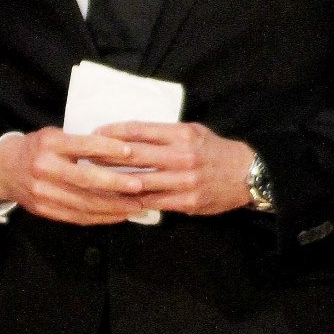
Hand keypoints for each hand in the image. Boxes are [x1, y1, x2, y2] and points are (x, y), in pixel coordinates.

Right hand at [0, 126, 149, 224]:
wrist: (4, 169)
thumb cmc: (37, 149)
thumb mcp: (54, 137)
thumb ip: (80, 144)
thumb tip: (120, 152)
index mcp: (49, 145)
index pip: (82, 146)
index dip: (107, 149)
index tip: (130, 152)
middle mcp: (45, 169)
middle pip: (85, 179)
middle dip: (116, 184)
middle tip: (140, 185)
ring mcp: (44, 193)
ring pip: (84, 203)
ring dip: (114, 206)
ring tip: (136, 205)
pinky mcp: (45, 210)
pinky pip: (77, 216)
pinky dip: (101, 217)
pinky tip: (118, 215)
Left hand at [99, 121, 255, 216]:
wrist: (248, 174)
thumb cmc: (216, 151)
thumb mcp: (194, 132)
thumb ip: (166, 133)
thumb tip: (132, 135)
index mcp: (181, 134)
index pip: (139, 131)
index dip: (113, 132)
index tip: (95, 134)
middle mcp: (182, 156)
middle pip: (134, 156)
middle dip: (105, 156)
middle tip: (85, 155)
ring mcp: (184, 181)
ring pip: (140, 182)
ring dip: (114, 182)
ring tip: (94, 180)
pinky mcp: (187, 202)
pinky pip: (153, 202)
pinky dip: (133, 201)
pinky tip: (117, 200)